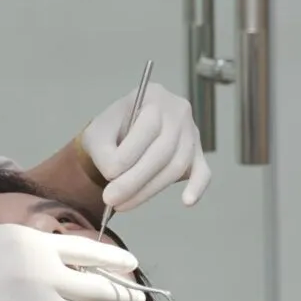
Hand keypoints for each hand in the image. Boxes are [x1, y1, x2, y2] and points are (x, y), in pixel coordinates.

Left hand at [80, 82, 211, 211]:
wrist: (120, 132)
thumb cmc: (110, 131)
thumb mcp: (97, 134)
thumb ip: (105, 152)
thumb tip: (116, 174)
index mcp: (153, 95)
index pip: (148, 129)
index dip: (128, 157)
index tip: (108, 176)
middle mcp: (178, 110)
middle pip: (163, 151)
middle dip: (135, 180)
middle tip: (112, 200)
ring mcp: (191, 132)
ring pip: (176, 166)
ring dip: (150, 190)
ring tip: (124, 204)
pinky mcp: (198, 154)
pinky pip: (203, 172)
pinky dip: (197, 188)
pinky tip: (187, 201)